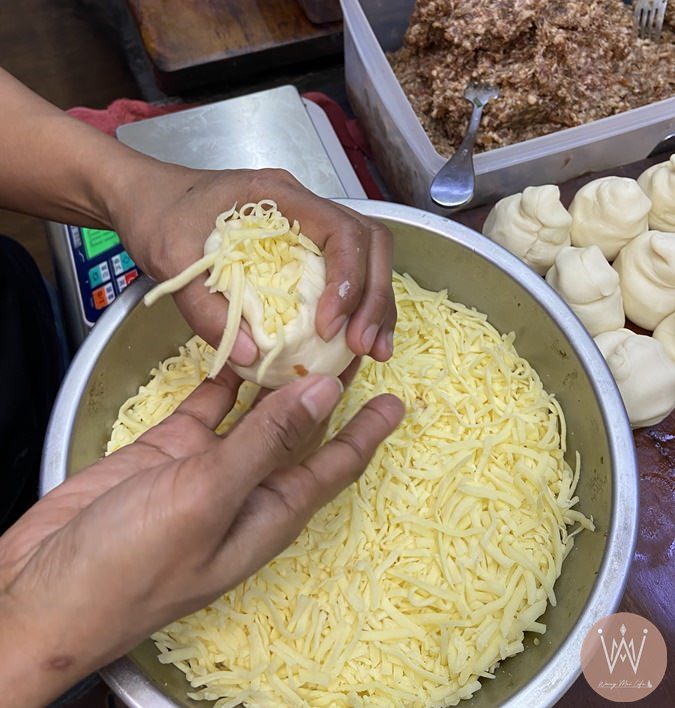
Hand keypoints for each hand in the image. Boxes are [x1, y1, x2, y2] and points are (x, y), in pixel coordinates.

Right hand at [0, 370, 403, 706]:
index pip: (333, 468)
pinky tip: (235, 349)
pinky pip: (206, 408)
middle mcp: (243, 490)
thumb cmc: (128, 565)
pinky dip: (223, 380)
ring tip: (303, 335)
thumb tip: (325, 391)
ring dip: (278, 380)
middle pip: (300, 436)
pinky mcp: (166, 452)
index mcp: (267, 513)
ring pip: (254, 416)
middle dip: (327, 396)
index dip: (367, 434)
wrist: (41, 591)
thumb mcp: (207, 499)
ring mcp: (202, 470)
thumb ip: (267, 442)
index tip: (398, 402)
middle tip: (351, 348)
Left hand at [112, 166, 396, 364]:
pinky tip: (353, 341)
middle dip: (374, 296)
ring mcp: (305, 226)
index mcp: (279, 197)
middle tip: (363, 345)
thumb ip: (206, 309)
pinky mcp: (299, 249)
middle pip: (369, 243)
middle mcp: (303, 207)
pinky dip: (357, 306)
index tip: (328, 327)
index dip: (348, 279)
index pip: (340, 230)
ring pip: (365, 257)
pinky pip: (344, 272)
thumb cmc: (156, 213)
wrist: (142, 196)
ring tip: (372, 350)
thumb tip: (254, 356)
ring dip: (374, 304)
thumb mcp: (171, 259)